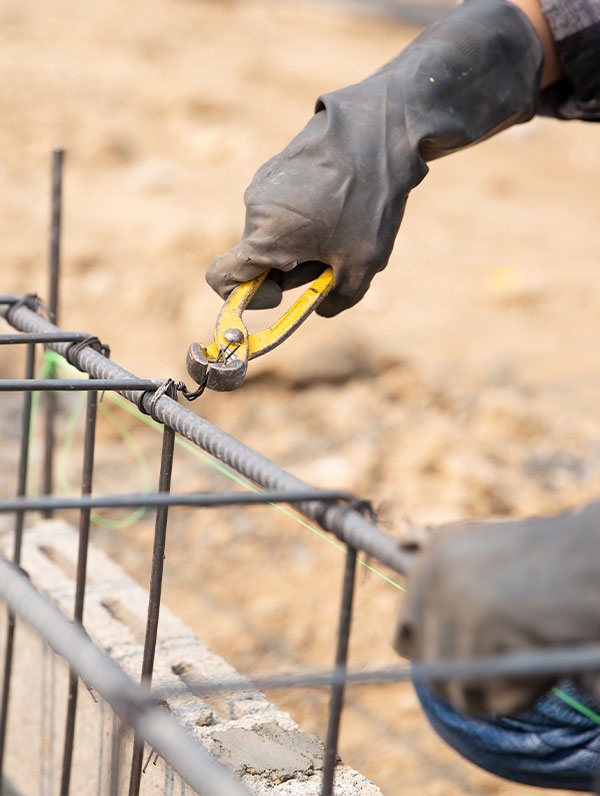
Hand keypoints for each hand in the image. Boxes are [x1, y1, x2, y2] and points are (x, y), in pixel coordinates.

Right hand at [206, 95, 410, 317]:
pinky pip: (282, 209)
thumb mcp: (363, 265)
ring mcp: (263, 184)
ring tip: (342, 227)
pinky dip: (303, 219)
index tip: (279, 295)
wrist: (378, 130)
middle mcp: (254, 209)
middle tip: (331, 260)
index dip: (244, 298)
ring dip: (299, 244)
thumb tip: (321, 309)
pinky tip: (339, 204)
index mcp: (264, 237)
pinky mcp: (277, 167)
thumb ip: (337, 299)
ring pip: (272, 234)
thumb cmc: (368, 201)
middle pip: (258, 258)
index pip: (221, 279)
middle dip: (289, 270)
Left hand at [394, 503, 599, 715]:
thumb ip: (438, 545)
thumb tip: (399, 532)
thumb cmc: (550, 555)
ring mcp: (454, 602)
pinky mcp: (482, 627)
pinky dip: (516, 696)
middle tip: (508, 672)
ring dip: (494, 692)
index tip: (470, 662)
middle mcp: (433, 577)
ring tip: (529, 669)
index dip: (437, 658)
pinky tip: (541, 670)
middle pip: (429, 667)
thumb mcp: (485, 542)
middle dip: (466, 680)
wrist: (598, 558)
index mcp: (432, 558)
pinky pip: (488, 693)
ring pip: (456, 687)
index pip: (406, 636)